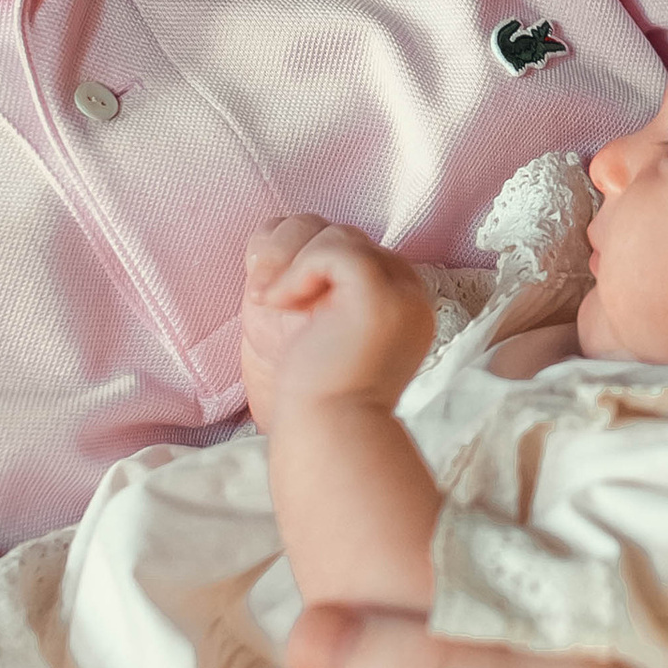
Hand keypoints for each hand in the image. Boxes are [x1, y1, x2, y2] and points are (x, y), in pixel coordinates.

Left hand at [240, 219, 433, 429]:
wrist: (322, 435)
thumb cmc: (312, 394)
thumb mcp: (306, 323)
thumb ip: (308, 278)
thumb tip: (276, 231)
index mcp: (395, 301)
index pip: (348, 247)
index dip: (300, 256)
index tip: (268, 294)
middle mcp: (407, 293)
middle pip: (342, 233)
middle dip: (291, 252)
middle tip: (260, 293)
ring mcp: (400, 293)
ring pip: (338, 235)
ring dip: (288, 260)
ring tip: (267, 300)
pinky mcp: (381, 296)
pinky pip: (335, 250)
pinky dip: (297, 269)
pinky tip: (278, 303)